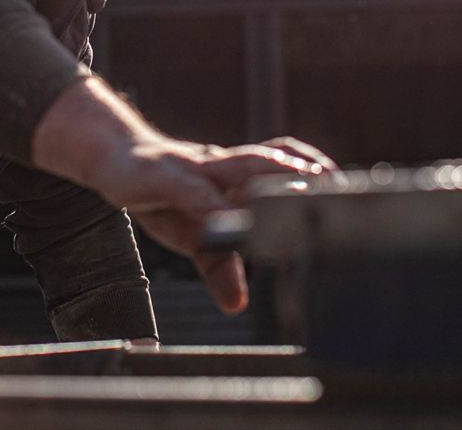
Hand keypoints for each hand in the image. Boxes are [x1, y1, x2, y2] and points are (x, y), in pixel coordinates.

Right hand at [30, 77, 334, 313]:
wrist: (111, 158)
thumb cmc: (158, 193)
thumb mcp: (189, 236)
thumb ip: (218, 263)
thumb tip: (237, 304)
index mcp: (233, 177)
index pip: (283, 163)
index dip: (316, 171)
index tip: (350, 190)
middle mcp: (221, 166)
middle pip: (273, 159)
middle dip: (309, 173)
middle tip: (341, 189)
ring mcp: (195, 167)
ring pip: (243, 164)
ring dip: (276, 173)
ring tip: (306, 185)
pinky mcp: (164, 176)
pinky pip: (195, 189)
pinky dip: (213, 203)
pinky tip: (227, 219)